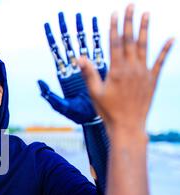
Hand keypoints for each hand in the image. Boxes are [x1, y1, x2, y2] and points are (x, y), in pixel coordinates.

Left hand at [38, 12, 107, 124]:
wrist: (94, 118)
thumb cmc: (77, 115)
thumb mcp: (62, 106)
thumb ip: (50, 96)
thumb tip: (39, 83)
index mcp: (64, 74)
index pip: (56, 52)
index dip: (52, 38)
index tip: (47, 24)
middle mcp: (74, 67)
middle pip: (68, 43)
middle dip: (65, 28)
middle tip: (62, 13)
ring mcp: (86, 65)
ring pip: (83, 43)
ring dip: (81, 29)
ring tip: (80, 15)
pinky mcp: (99, 67)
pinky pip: (98, 49)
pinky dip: (97, 36)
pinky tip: (97, 25)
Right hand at [79, 4, 173, 133]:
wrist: (128, 126)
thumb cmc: (109, 111)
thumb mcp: (95, 93)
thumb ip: (89, 73)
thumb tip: (80, 58)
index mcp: (116, 70)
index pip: (115, 43)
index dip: (114, 27)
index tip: (114, 14)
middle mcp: (132, 68)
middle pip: (131, 40)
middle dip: (130, 21)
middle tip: (131, 5)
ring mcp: (144, 73)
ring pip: (145, 46)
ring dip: (146, 29)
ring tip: (147, 14)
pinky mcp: (152, 80)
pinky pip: (160, 62)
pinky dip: (165, 50)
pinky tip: (171, 39)